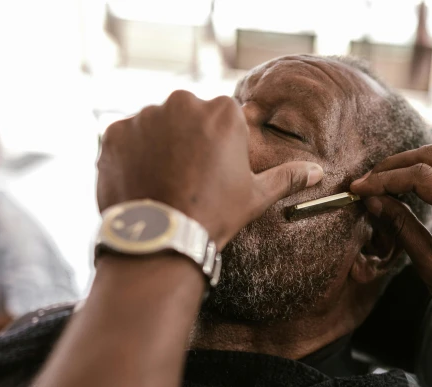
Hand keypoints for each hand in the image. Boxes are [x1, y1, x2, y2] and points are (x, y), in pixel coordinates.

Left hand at [97, 90, 322, 247]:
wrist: (162, 239)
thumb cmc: (215, 215)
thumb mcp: (256, 195)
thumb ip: (287, 176)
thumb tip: (317, 171)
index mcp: (222, 111)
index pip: (223, 120)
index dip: (221, 148)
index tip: (215, 173)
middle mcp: (182, 103)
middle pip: (188, 117)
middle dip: (189, 142)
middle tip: (189, 179)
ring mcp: (145, 116)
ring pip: (156, 126)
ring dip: (160, 147)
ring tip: (165, 183)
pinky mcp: (114, 133)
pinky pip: (127, 139)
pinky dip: (133, 157)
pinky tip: (143, 183)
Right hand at [350, 143, 431, 347]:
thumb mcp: (430, 265)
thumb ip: (402, 227)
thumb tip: (375, 201)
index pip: (424, 177)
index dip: (386, 179)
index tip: (360, 188)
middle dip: (396, 164)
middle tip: (368, 181)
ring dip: (413, 163)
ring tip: (385, 180)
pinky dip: (430, 171)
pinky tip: (409, 183)